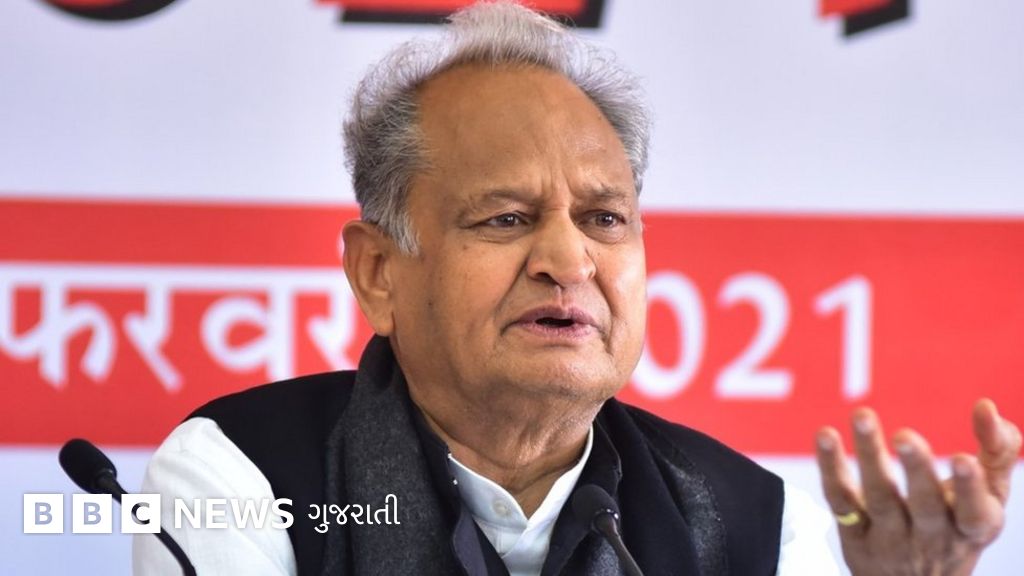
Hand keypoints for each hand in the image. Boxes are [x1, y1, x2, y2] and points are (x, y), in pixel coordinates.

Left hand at [815, 399, 1020, 574]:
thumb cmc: (956, 524)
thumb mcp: (988, 498)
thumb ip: (997, 452)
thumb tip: (987, 407)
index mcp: (972, 527)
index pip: (974, 512)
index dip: (970, 487)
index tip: (963, 458)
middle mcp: (932, 538)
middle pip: (924, 505)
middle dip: (917, 469)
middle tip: (905, 435)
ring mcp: (891, 539)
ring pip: (880, 498)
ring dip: (870, 455)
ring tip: (863, 415)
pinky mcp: (855, 535)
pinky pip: (841, 500)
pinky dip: (831, 468)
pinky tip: (826, 434)